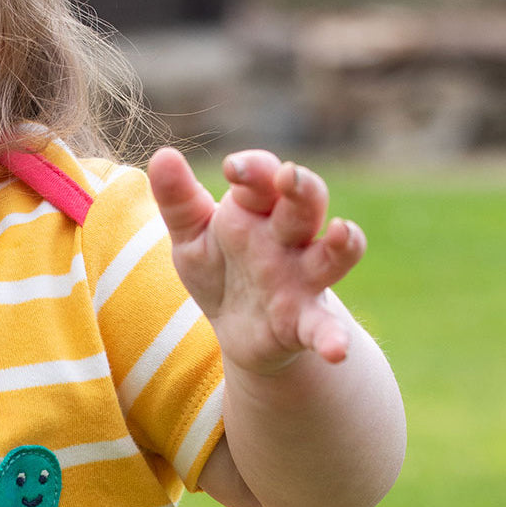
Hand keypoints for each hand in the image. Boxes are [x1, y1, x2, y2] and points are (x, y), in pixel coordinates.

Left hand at [146, 147, 364, 374]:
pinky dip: (333, 337)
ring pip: (332, 254)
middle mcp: (286, 237)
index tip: (233, 169)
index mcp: (256, 209)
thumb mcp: (191, 236)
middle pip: (305, 203)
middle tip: (289, 176)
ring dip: (343, 243)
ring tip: (343, 233)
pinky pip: (325, 326)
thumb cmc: (219, 268)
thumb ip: (177, 200)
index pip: (262, 176)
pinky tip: (337, 351)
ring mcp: (302, 277)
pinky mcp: (305, 321)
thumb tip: (161, 155)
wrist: (238, 331)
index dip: (253, 168)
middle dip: (302, 187)